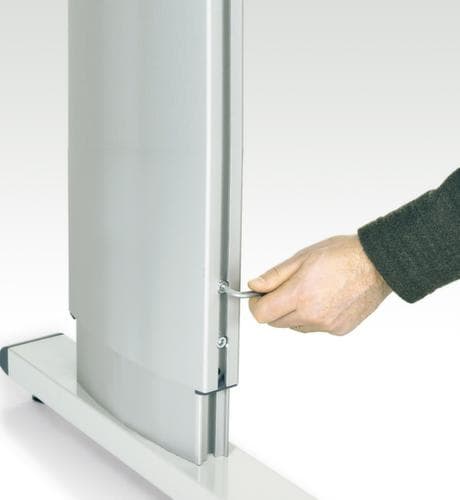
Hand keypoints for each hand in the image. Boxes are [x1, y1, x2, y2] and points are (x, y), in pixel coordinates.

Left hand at [248, 235, 391, 335]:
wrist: (377, 265)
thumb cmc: (343, 255)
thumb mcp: (302, 258)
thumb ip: (275, 276)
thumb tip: (255, 286)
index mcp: (300, 294)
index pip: (262, 314)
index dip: (255, 304)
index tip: (258, 297)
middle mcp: (312, 315)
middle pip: (276, 322)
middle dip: (274, 307)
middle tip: (286, 289)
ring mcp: (326, 325)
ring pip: (295, 326)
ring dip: (294, 313)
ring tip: (310, 291)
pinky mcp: (339, 330)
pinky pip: (315, 328)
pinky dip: (313, 317)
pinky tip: (325, 299)